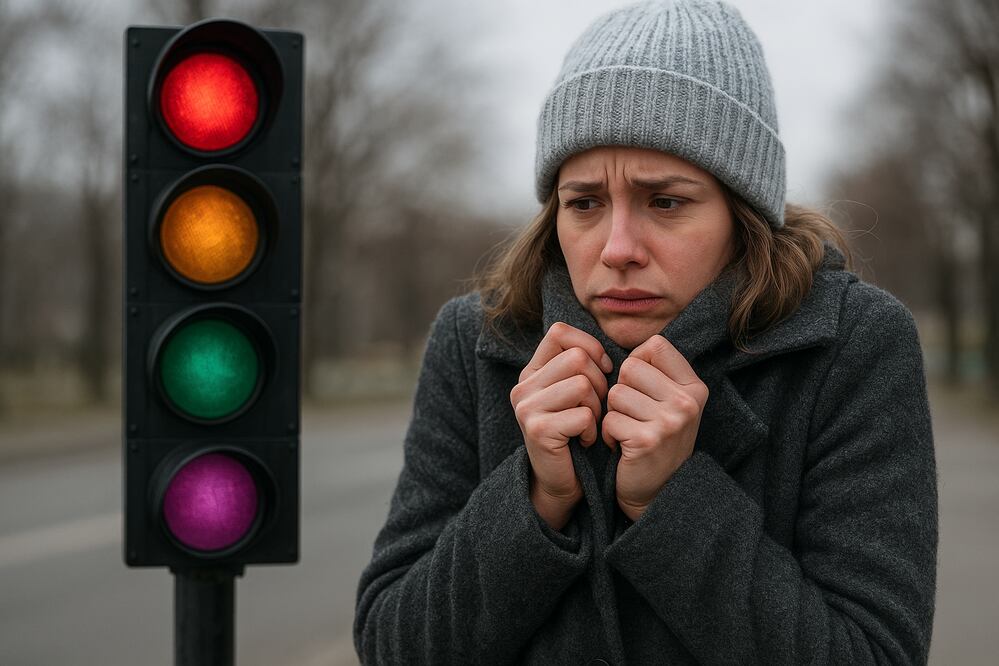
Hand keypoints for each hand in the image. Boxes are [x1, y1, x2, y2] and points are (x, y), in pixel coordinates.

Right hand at [511, 322, 612, 528]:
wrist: (559, 481)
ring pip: (582, 384)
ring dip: (597, 407)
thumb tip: (608, 350)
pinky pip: (583, 415)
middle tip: (597, 407)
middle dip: (600, 382)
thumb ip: (580, 366)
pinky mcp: (537, 430)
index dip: (589, 346)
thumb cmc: (575, 432)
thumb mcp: (573, 393)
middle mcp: (523, 386)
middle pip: (577, 358)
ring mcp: (527, 408)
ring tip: (590, 424)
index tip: (603, 370)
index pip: (560, 332)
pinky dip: (593, 429)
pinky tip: (585, 440)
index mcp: (531, 371)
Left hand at [602, 335, 707, 520]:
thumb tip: (627, 346)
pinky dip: (608, 435)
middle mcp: (687, 401)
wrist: (658, 492)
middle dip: (621, 391)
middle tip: (633, 416)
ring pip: (615, 393)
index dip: (636, 364)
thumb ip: (656, 372)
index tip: (640, 389)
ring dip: (613, 414)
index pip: (655, 346)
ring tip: (629, 431)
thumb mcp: (669, 402)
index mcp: (694, 386)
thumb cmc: (656, 439)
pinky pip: (609, 420)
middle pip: (629, 368)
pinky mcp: (647, 440)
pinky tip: (623, 447)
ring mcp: (670, 421)